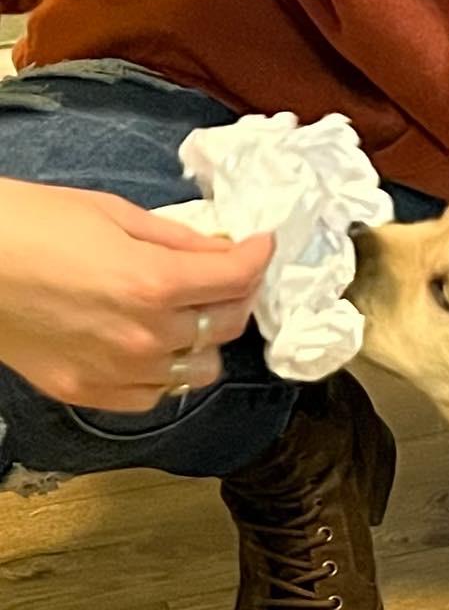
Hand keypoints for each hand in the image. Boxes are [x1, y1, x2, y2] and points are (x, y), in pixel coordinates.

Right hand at [0, 179, 272, 412]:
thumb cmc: (28, 223)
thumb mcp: (111, 213)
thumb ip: (176, 239)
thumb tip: (221, 249)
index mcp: (154, 283)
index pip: (238, 278)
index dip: (258, 257)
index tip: (260, 245)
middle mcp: (146, 336)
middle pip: (228, 325)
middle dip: (237, 295)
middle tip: (225, 275)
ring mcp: (118, 371)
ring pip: (199, 371)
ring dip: (205, 340)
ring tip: (187, 315)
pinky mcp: (88, 393)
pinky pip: (154, 396)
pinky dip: (165, 373)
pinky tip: (151, 346)